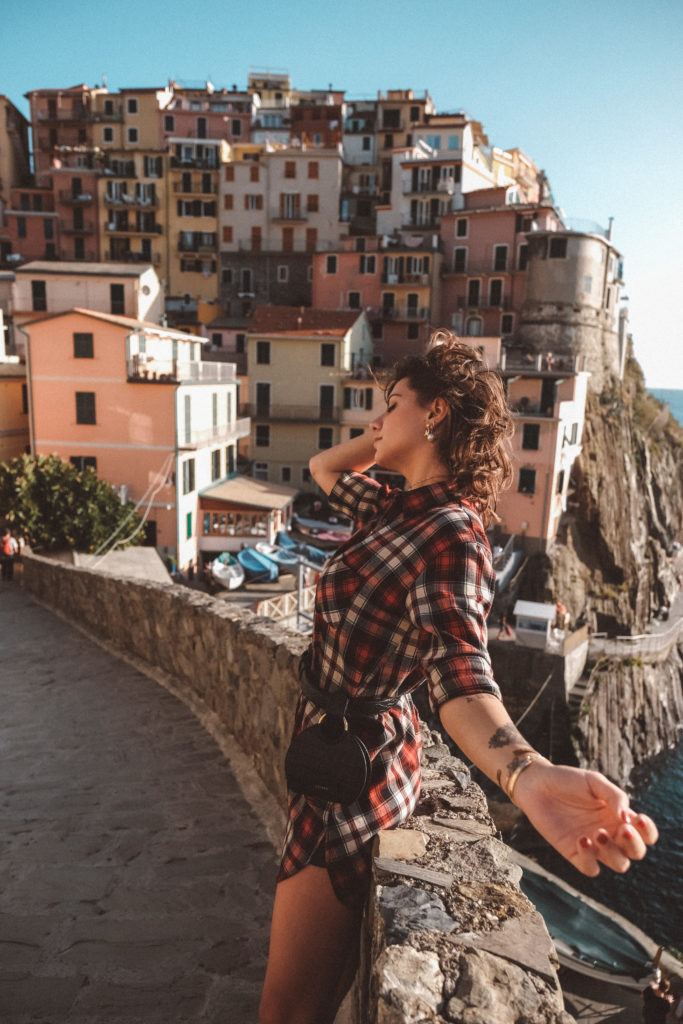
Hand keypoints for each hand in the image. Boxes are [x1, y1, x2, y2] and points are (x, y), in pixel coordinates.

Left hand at [512, 760, 657, 875]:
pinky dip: (591, 859)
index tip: (638, 819)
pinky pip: (591, 869)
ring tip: (598, 832)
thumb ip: (615, 796)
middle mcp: (611, 834)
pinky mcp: (574, 854)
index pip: (646, 834)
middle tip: (622, 829)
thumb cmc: (568, 780)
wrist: (537, 784)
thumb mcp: (594, 782)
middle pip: (636, 853)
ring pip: (619, 864)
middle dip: (635, 845)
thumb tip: (628, 819)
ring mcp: (594, 846)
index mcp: (619, 817)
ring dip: (613, 853)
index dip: (648, 832)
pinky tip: (582, 839)